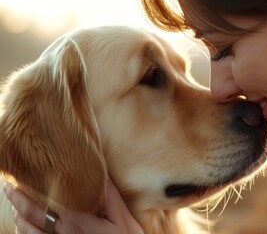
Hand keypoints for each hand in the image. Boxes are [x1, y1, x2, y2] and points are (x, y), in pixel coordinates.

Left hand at [3, 177, 143, 233]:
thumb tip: (103, 173)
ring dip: (19, 221)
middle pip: (28, 220)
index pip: (38, 207)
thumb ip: (110, 196)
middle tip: (9, 190)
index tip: (12, 184)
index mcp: (73, 222)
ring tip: (17, 209)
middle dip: (17, 204)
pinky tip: (28, 230)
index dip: (21, 197)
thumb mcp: (122, 219)